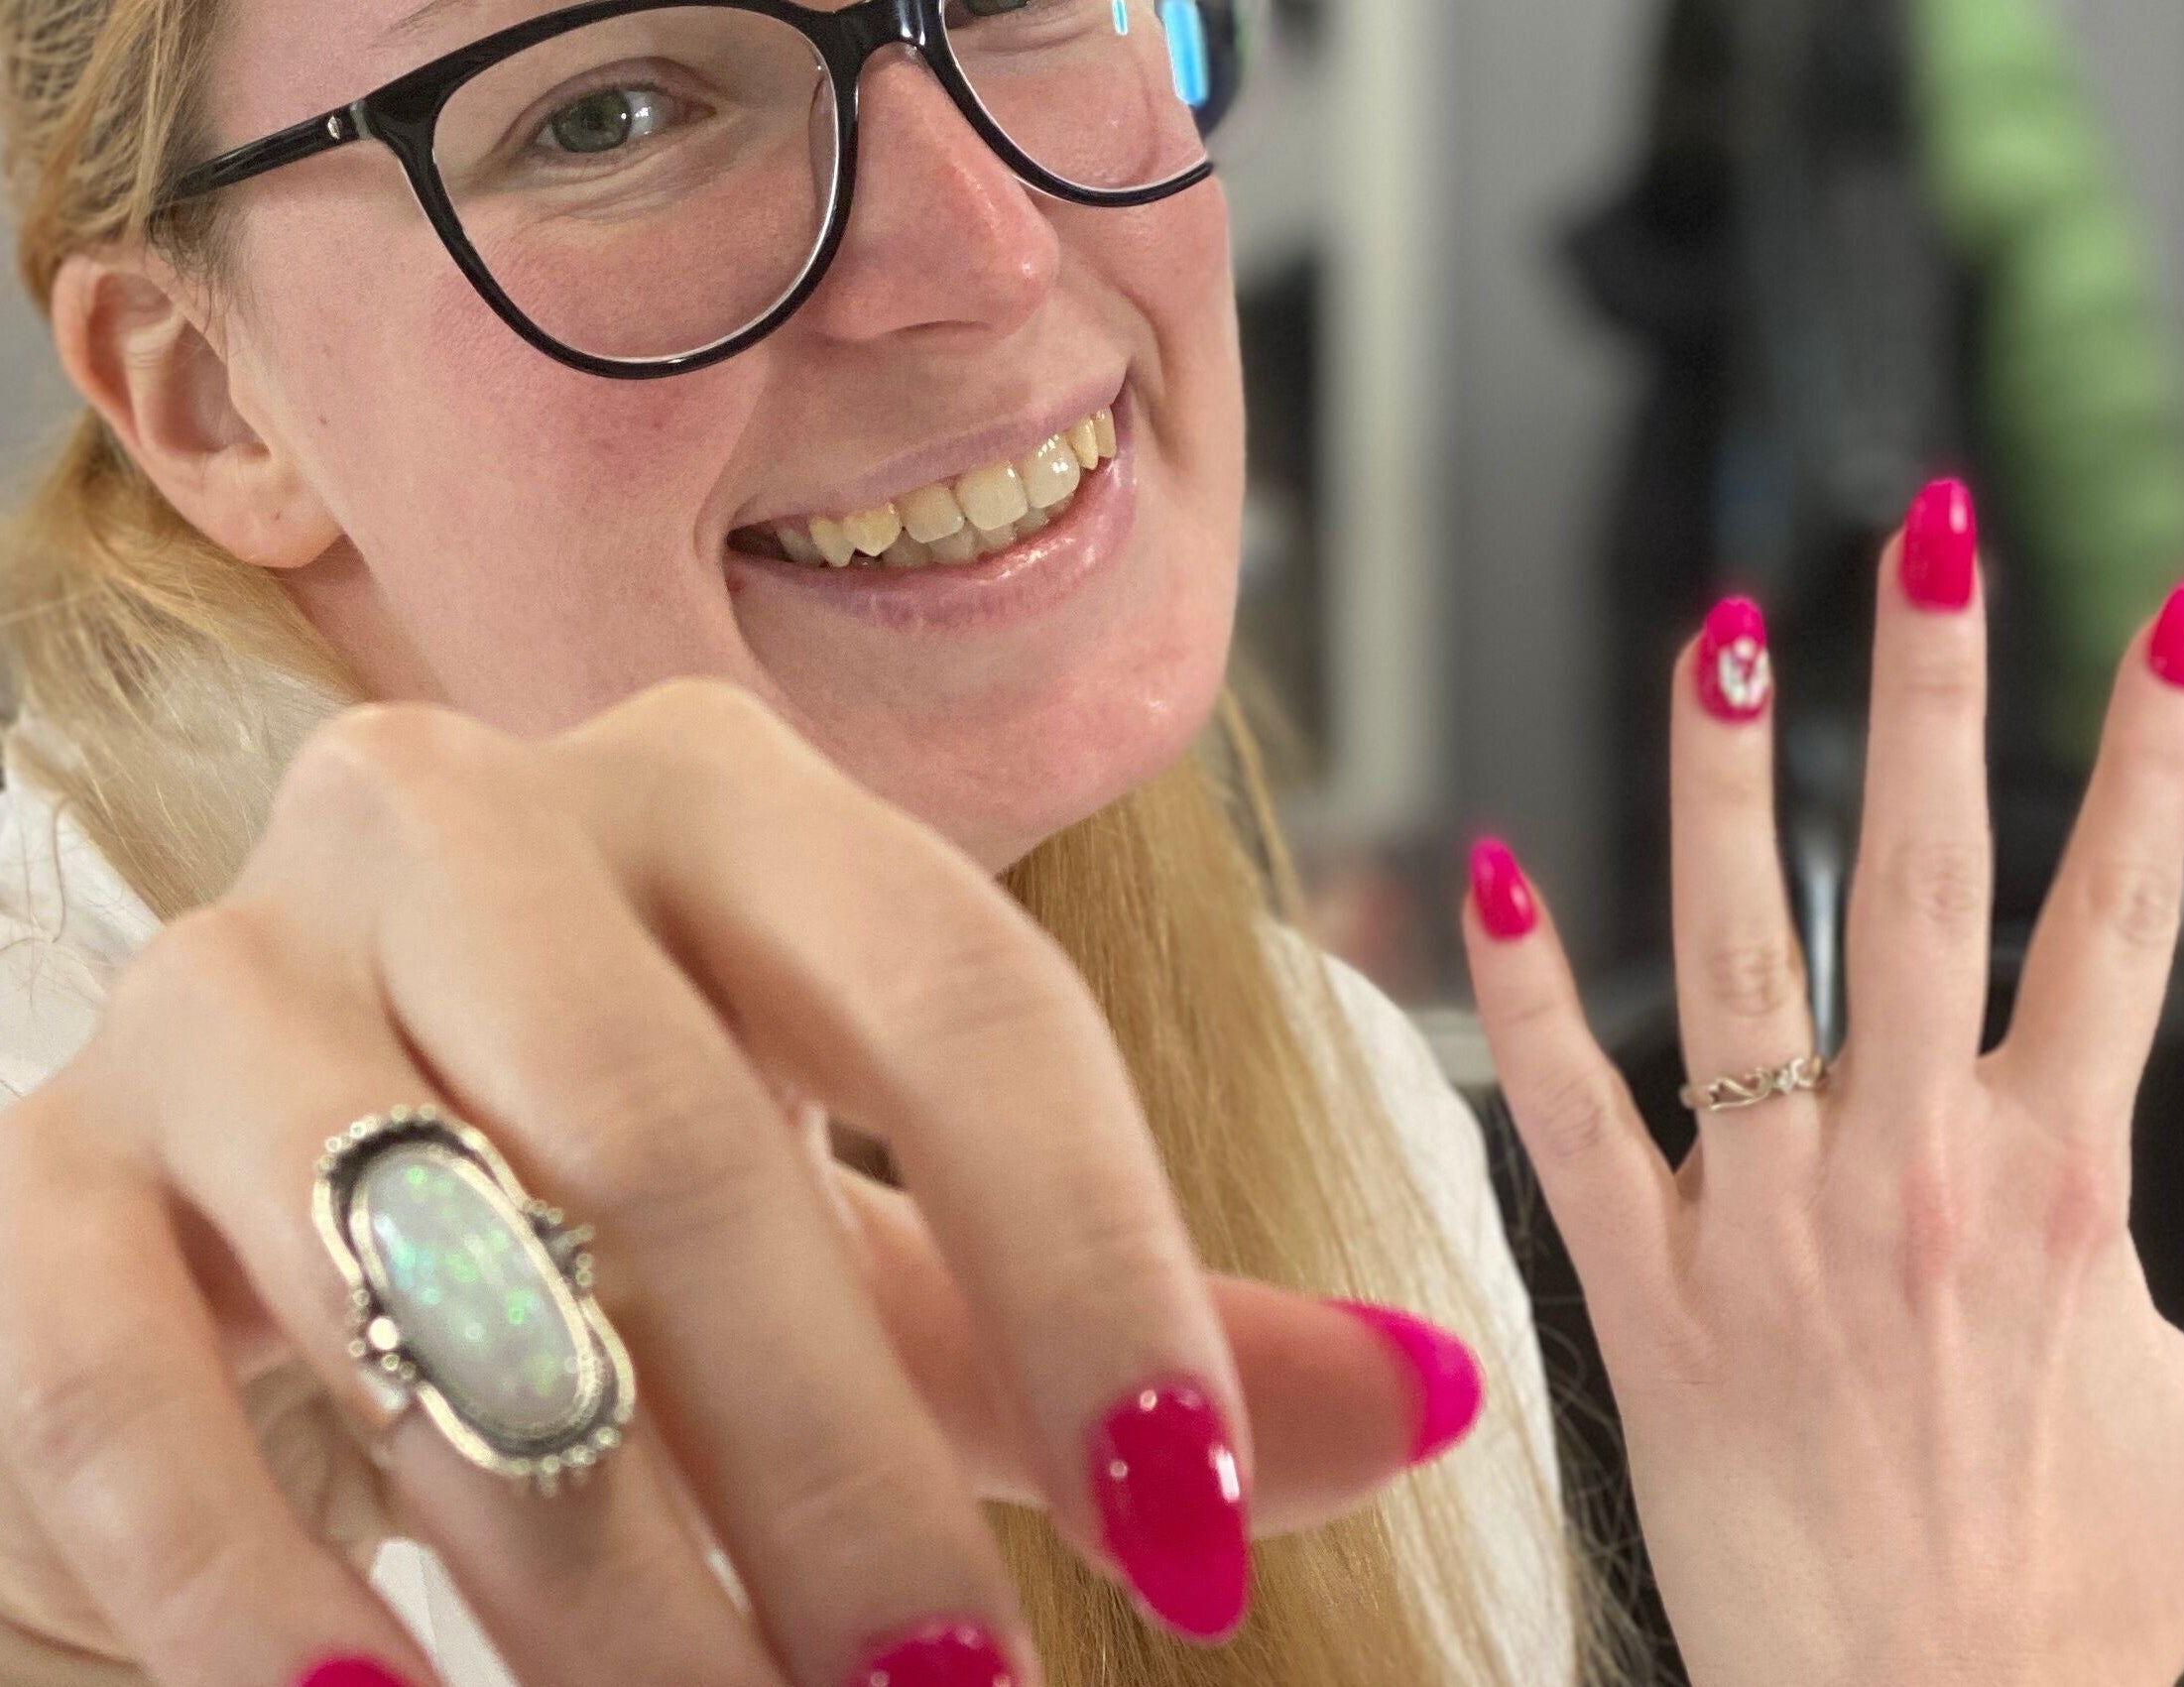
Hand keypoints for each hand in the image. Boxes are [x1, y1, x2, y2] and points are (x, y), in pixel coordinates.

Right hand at [0, 679, 1468, 1686]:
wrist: (273, 1217)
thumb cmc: (633, 1224)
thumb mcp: (897, 1250)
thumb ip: (1127, 1313)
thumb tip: (1438, 1393)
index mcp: (712, 795)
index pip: (957, 994)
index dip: (1097, 1268)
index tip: (1187, 1537)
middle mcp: (452, 823)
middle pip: (680, 1130)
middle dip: (837, 1460)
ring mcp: (220, 980)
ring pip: (421, 1274)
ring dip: (599, 1569)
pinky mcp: (34, 1171)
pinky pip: (119, 1378)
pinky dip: (261, 1585)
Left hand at [1463, 483, 2183, 1686]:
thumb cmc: (2089, 1601)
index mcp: (2067, 1184)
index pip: (2121, 921)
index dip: (2154, 762)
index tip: (2170, 617)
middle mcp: (1914, 1175)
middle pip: (1929, 888)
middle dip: (1937, 697)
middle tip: (1929, 532)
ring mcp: (1765, 1226)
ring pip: (1739, 964)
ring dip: (1730, 795)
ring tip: (1721, 641)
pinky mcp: (1644, 1294)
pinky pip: (1569, 1120)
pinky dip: (1526, 1001)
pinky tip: (1493, 873)